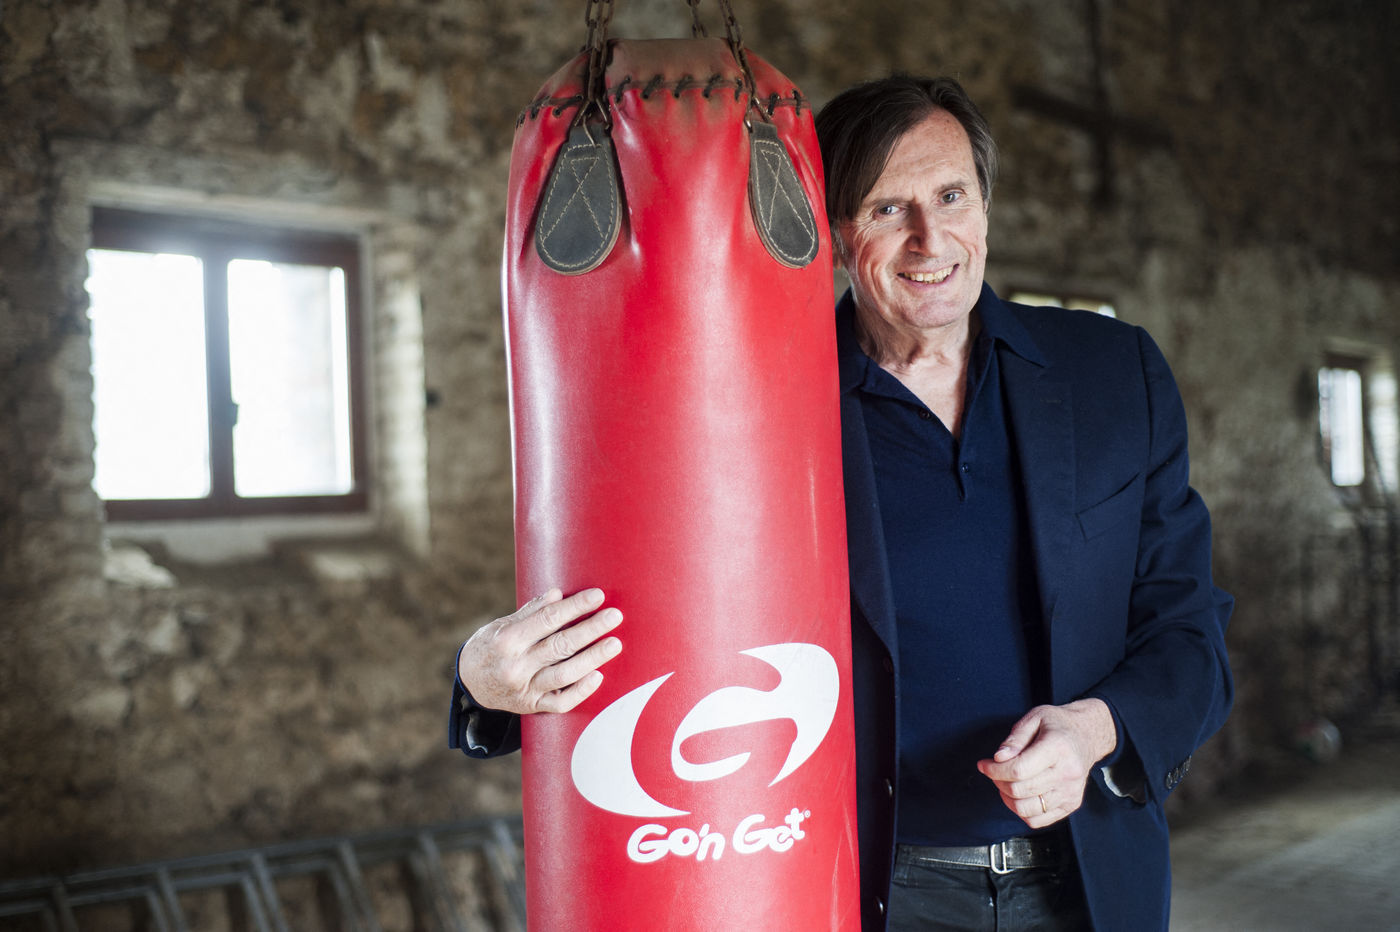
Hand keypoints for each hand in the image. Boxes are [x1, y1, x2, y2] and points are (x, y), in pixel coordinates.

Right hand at [458, 587, 622, 714]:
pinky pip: (561, 703)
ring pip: (565, 674)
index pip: (547, 619)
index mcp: (507, 640)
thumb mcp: (502, 625)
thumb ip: (531, 612)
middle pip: (560, 645)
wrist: (470, 684)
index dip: (574, 607)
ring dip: (592, 658)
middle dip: (590, 629)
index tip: (597, 596)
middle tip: (615, 616)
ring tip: (614, 644)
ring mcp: (525, 689)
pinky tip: (597, 676)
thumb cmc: (490, 647)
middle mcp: (516, 666)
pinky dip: (580, 691)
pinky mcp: (532, 706)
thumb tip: (558, 594)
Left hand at [975, 698, 1116, 828]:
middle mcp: (1067, 773)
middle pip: (1020, 790)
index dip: (995, 770)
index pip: (1019, 769)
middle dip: (998, 781)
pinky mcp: (1071, 804)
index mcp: (1058, 748)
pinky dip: (1021, 811)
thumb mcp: (1035, 718)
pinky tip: (1018, 795)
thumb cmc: (1058, 725)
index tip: (984, 764)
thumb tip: (999, 758)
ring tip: (1005, 783)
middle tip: (993, 771)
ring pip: (1027, 809)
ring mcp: (1071, 792)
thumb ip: (1015, 738)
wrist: (1087, 736)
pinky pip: (1038, 821)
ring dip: (1007, 798)